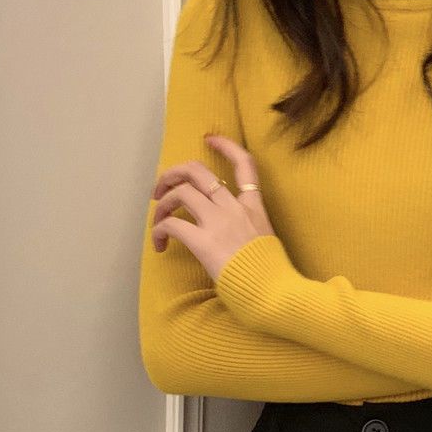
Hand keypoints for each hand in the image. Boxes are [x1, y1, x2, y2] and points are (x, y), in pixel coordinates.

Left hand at [150, 134, 275, 280]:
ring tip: (159, 220)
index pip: (244, 164)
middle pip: (198, 171)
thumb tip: (232, 235)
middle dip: (173, 173)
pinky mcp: (203, 241)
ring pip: (180, 193)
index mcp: (254, 207)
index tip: (209, 139)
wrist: (273, 292)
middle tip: (161, 188)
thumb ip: (248, 229)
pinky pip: (171, 224)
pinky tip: (160, 244)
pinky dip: (159, 231)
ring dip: (163, 203)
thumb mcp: (266, 241)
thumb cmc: (271, 274)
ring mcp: (218, 222)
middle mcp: (234, 208)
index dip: (225, 146)